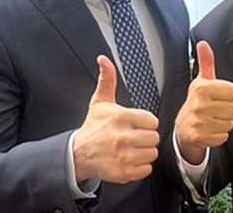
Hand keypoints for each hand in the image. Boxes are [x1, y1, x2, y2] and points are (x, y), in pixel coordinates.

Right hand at [73, 55, 159, 183]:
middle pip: (154, 138)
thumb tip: (104, 60)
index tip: (136, 125)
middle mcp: (123, 137)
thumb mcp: (100, 102)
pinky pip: (146, 169)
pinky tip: (129, 160)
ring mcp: (123, 156)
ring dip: (144, 152)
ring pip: (152, 154)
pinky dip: (140, 167)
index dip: (146, 123)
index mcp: (121, 118)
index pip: (152, 120)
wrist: (78, 155)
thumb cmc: (93, 128)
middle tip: (134, 138)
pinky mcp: (123, 173)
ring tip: (131, 149)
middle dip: (146, 138)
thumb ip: (107, 80)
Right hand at [175, 41, 232, 164]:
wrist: (183, 128)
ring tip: (211, 119)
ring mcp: (199, 122)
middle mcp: (199, 104)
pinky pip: (223, 136)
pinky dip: (218, 135)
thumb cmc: (196, 102)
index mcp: (201, 88)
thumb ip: (206, 62)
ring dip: (223, 123)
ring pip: (230, 123)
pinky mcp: (200, 137)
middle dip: (227, 110)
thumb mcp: (201, 81)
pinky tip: (209, 130)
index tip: (218, 97)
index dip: (228, 95)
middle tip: (214, 110)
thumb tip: (203, 44)